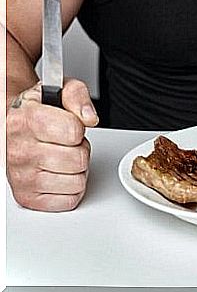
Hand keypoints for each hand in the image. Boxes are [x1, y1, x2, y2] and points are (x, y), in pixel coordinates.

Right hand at [6, 79, 98, 211]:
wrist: (13, 126)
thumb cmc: (39, 111)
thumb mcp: (59, 91)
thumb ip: (78, 96)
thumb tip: (88, 117)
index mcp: (24, 121)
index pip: (73, 131)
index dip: (79, 128)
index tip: (69, 126)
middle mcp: (17, 151)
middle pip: (78, 159)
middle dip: (80, 150)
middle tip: (66, 144)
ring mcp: (20, 177)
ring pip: (77, 181)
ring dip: (77, 170)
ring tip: (62, 157)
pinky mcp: (27, 197)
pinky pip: (69, 200)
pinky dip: (71, 188)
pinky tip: (58, 173)